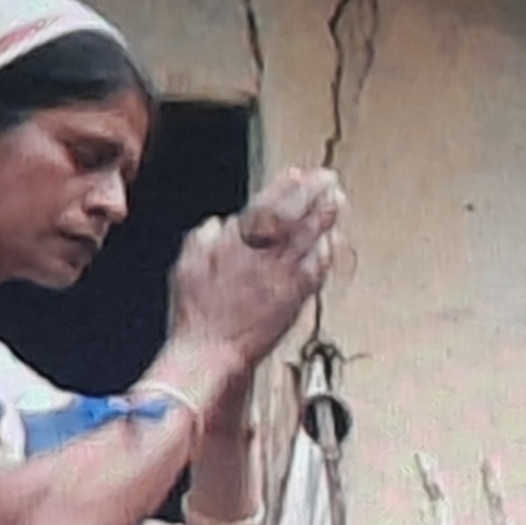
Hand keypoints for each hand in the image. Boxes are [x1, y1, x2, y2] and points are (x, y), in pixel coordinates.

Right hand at [170, 173, 342, 364]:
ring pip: (312, 239)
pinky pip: (318, 269)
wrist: (213, 351)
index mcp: (237, 242)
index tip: (297, 172)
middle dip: (314, 192)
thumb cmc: (197, 313)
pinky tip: (332, 241)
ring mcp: (284, 277)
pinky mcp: (297, 299)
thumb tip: (220, 224)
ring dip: (327, 216)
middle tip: (328, 177)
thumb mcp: (188, 263)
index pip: (267, 203)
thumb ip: (206, 236)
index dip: (285, 185)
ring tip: (337, 200)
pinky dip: (327, 252)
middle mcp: (265, 256)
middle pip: (296, 215)